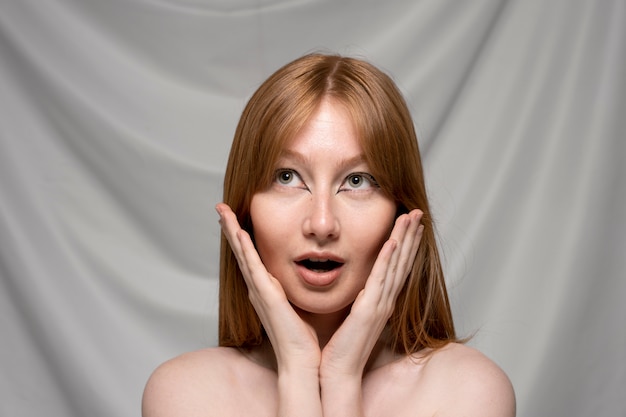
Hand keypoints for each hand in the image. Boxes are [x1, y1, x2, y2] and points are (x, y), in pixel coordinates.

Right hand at [216, 203, 320, 371]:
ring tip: (222, 212)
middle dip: (230, 229)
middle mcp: (258, 289)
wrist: (302, 361)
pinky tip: (240, 233)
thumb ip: (294, 293)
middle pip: (240, 253)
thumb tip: (304, 280)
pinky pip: (253, 268)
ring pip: (242, 255)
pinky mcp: (267, 297)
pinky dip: (245, 250)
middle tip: (220, 209)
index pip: (251, 259)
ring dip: (232, 232)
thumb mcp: (298, 306)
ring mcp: (259, 292)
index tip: (235, 220)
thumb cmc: (303, 339)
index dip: (241, 239)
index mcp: (266, 291)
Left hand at [320, 209, 423, 378]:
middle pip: (402, 261)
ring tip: (410, 218)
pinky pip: (380, 279)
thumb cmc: (342, 348)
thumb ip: (357, 300)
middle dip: (410, 235)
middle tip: (418, 213)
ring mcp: (380, 304)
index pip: (397, 267)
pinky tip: (392, 242)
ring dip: (404, 239)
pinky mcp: (369, 310)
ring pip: (396, 265)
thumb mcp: (352, 317)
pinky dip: (388, 260)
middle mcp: (385, 301)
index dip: (406, 245)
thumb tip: (357, 287)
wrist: (339, 372)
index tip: (410, 225)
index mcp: (380, 302)